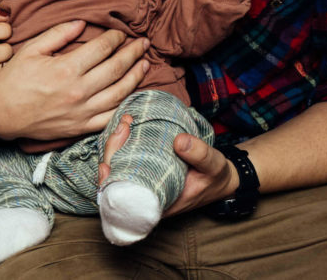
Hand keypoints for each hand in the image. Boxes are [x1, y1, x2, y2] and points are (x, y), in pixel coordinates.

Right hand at [0, 25, 149, 140]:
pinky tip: (133, 94)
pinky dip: (126, 106)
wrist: (0, 113)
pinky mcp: (80, 127)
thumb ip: (58, 34)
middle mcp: (78, 91)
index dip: (115, 38)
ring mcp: (81, 111)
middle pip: (116, 68)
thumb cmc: (12, 79)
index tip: (120, 33)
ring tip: (145, 64)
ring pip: (120, 93)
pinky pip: (110, 117)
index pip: (101, 49)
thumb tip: (83, 23)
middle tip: (142, 43)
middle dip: (132, 53)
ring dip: (136, 77)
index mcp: (66, 69)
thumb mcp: (31, 49)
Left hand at [98, 121, 239, 216]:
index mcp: (157, 205)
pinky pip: (126, 159)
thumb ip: (200, 155)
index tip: (106, 164)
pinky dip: (123, 143)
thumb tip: (179, 141)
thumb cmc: (215, 177)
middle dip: (113, 151)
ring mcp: (143, 183)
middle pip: (114, 179)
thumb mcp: (214, 166)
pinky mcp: (145, 170)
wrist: (219, 178)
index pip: (123, 200)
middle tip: (125, 125)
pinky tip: (127, 126)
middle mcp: (145, 197)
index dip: (108, 185)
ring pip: (118, 167)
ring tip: (126, 122)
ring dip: (117, 143)